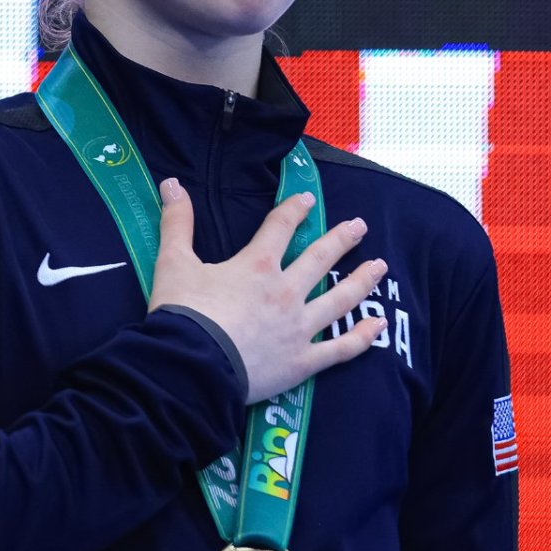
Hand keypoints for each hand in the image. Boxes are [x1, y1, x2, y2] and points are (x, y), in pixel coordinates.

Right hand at [149, 177, 389, 404]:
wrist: (191, 367)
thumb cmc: (183, 315)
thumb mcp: (173, 263)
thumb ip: (177, 223)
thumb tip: (170, 183)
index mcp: (257, 265)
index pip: (280, 227)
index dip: (294, 209)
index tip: (307, 199)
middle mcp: (286, 291)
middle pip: (320, 258)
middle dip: (342, 238)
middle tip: (361, 226)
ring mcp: (299, 327)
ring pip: (339, 298)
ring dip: (362, 280)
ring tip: (380, 266)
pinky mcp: (303, 361)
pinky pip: (341, 348)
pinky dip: (362, 336)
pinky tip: (378, 324)